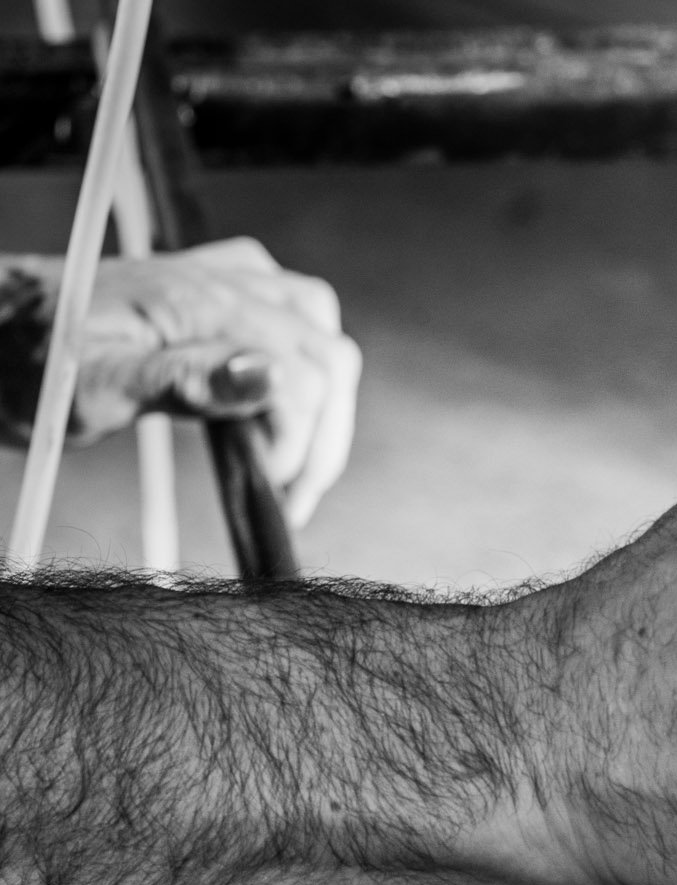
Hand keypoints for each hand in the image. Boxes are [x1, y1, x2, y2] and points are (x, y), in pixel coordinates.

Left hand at [62, 239, 358, 526]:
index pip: (302, 374)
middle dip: (323, 436)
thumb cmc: (25, 363)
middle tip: (290, 495)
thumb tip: (267, 374)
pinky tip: (273, 391)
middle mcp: (219, 281)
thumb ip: (184, 380)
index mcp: (198, 303)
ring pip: (319, 327)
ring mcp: (217, 277)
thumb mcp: (95, 386)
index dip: (300, 444)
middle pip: (327, 354)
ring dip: (323, 398)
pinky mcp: (208, 284)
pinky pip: (289, 303)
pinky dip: (301, 354)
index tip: (270, 490)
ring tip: (292, 455)